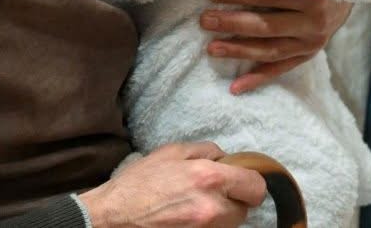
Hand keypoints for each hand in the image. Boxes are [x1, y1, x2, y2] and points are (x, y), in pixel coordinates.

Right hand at [78, 142, 265, 226]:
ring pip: (231, 224)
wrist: (113, 216)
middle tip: (215, 192)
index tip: (241, 180)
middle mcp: (212, 208)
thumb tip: (226, 158)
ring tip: (198, 205)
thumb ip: (207, 150)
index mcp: (210, 178)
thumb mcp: (173, 152)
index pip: (256, 187)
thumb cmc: (139, 182)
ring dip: (222, 215)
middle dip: (235, 200)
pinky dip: (209, 225)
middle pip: (246, 209)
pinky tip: (188, 217)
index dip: (251, 182)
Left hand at [202, 0, 352, 93]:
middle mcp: (314, 22)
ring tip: (212, 48)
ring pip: (270, 51)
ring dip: (239, 50)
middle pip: (266, 25)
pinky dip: (257, 78)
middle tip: (205, 20)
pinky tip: (235, 86)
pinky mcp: (309, 54)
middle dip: (232, 23)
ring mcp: (312, 42)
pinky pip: (280, 69)